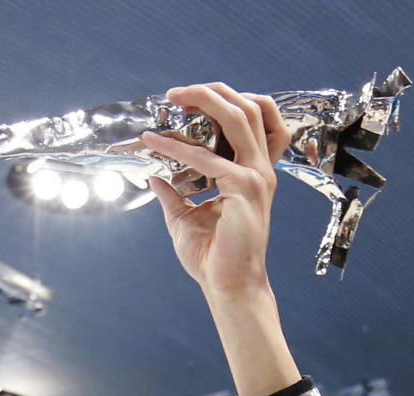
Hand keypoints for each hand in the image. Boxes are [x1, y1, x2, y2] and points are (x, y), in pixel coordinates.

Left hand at [141, 84, 289, 299]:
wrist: (228, 286)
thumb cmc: (212, 257)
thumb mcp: (185, 218)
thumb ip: (172, 194)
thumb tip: (153, 176)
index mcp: (252, 172)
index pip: (252, 121)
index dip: (225, 102)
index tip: (189, 101)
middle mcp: (259, 169)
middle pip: (249, 108)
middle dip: (213, 91)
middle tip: (177, 92)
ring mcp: (256, 177)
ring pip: (239, 118)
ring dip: (205, 100)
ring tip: (173, 98)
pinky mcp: (245, 189)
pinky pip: (208, 158)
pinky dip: (178, 147)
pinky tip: (154, 143)